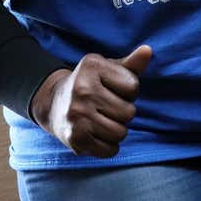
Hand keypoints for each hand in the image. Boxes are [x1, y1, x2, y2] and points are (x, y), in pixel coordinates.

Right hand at [30, 46, 150, 157]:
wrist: (52, 104)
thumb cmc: (90, 84)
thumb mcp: (108, 70)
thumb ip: (131, 64)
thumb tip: (148, 50)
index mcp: (92, 66)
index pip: (133, 86)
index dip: (127, 91)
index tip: (111, 89)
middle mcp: (82, 89)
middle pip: (129, 112)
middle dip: (122, 112)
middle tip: (104, 107)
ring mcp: (77, 114)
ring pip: (121, 133)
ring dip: (116, 130)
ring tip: (100, 120)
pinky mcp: (75, 138)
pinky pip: (110, 150)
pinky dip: (107, 146)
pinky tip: (95, 133)